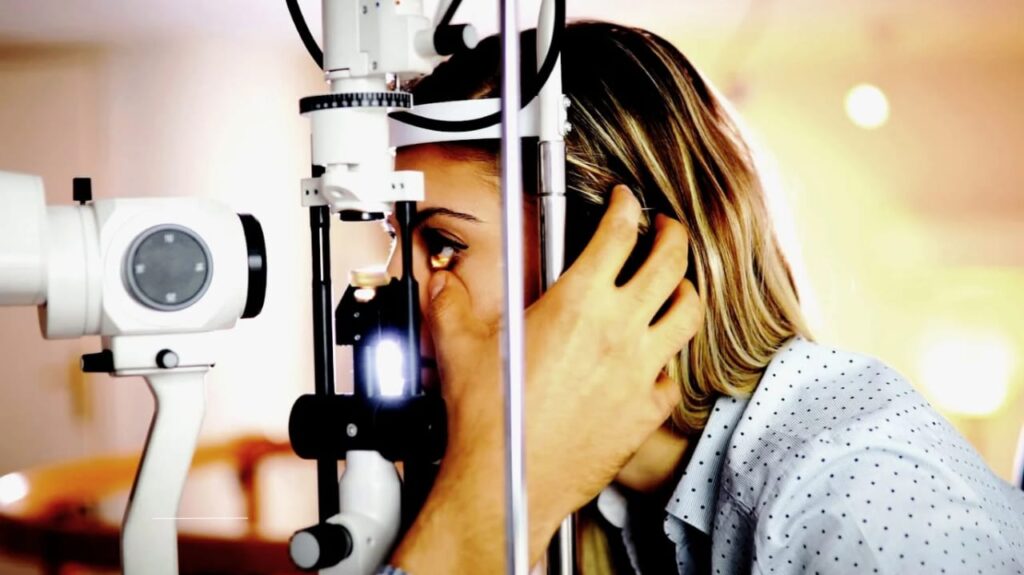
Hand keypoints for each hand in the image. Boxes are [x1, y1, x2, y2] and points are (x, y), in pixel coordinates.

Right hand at [392, 185, 702, 570]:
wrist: (508, 481)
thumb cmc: (488, 420)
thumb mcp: (458, 346)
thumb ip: (450, 303)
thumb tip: (442, 283)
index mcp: (577, 302)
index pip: (618, 232)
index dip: (627, 206)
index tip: (626, 201)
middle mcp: (618, 330)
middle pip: (670, 261)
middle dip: (671, 233)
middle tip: (663, 228)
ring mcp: (639, 370)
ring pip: (689, 313)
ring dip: (685, 290)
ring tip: (674, 285)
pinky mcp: (646, 410)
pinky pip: (673, 376)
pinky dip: (668, 362)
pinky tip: (653, 360)